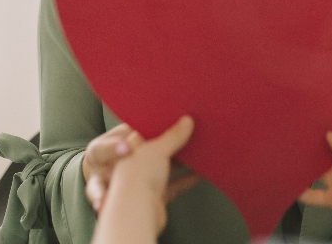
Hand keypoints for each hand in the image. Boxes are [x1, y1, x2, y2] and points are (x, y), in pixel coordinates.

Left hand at [92, 116, 198, 243]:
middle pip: (159, 150)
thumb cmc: (136, 177)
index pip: (148, 131)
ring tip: (199, 150)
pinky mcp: (156, 197)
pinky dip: (187, 179)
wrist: (135, 213)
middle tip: (192, 133)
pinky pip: (175, 185)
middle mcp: (136, 163)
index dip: (162, 124)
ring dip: (183, 161)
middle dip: (175, 143)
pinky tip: (200, 173)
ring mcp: (146, 181)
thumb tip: (186, 121)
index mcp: (131, 147)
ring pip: (168, 167)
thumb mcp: (157, 149)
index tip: (178, 118)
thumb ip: (173, 136)